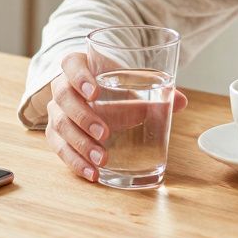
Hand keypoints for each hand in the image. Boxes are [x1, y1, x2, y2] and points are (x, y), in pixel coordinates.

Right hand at [45, 51, 187, 182]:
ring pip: (59, 126)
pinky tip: (93, 173)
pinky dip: (76, 162)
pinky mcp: (56, 134)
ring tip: (102, 159)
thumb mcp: (129, 82)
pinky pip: (60, 148)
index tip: (95, 92)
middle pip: (63, 98)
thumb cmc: (112, 85)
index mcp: (77, 65)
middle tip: (104, 133)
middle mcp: (61, 86)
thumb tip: (181, 101)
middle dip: (83, 117)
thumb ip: (153, 90)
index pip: (71, 64)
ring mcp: (56, 111)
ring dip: (80, 144)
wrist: (93, 94)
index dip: (79, 77)